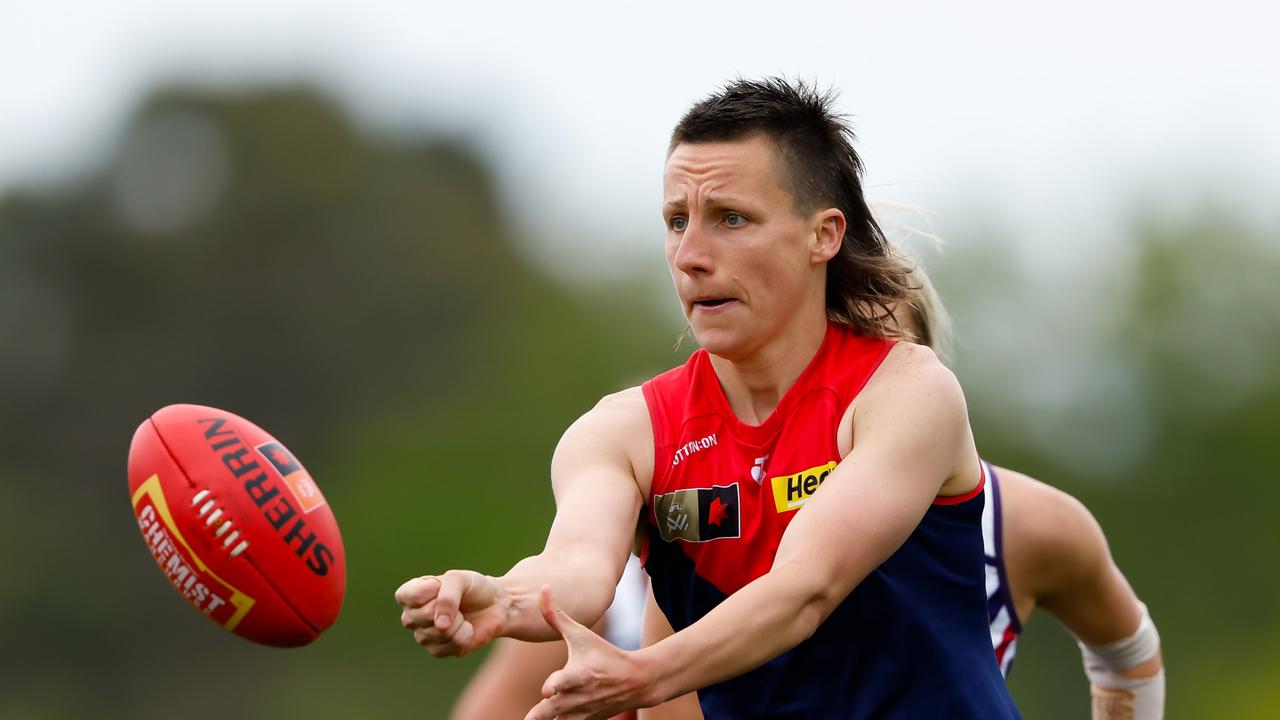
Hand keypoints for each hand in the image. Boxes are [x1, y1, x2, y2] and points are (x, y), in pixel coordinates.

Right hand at [395, 570, 505, 656]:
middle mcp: (412, 617)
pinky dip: (465, 635)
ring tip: (462, 615)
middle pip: (423, 615)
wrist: (494, 605)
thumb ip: (447, 596)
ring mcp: (423, 636)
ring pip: (439, 632)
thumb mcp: (460, 579)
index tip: (440, 585)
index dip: (427, 591)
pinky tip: (466, 628)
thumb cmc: (473, 588)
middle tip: (457, 602)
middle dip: (449, 606)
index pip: (406, 596)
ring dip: (459, 621)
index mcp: (410, 594)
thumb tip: (440, 625)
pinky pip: (451, 646)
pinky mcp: (438, 651)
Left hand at [525, 585, 653, 719]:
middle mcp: (578, 697)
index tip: (546, 690)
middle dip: (539, 715)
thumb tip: (542, 589)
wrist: (635, 681)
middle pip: (551, 712)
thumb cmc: (603, 654)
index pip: (564, 683)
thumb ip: (557, 616)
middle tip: (529, 719)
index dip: (554, 687)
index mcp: (578, 674)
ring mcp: (580, 713)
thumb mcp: (581, 634)